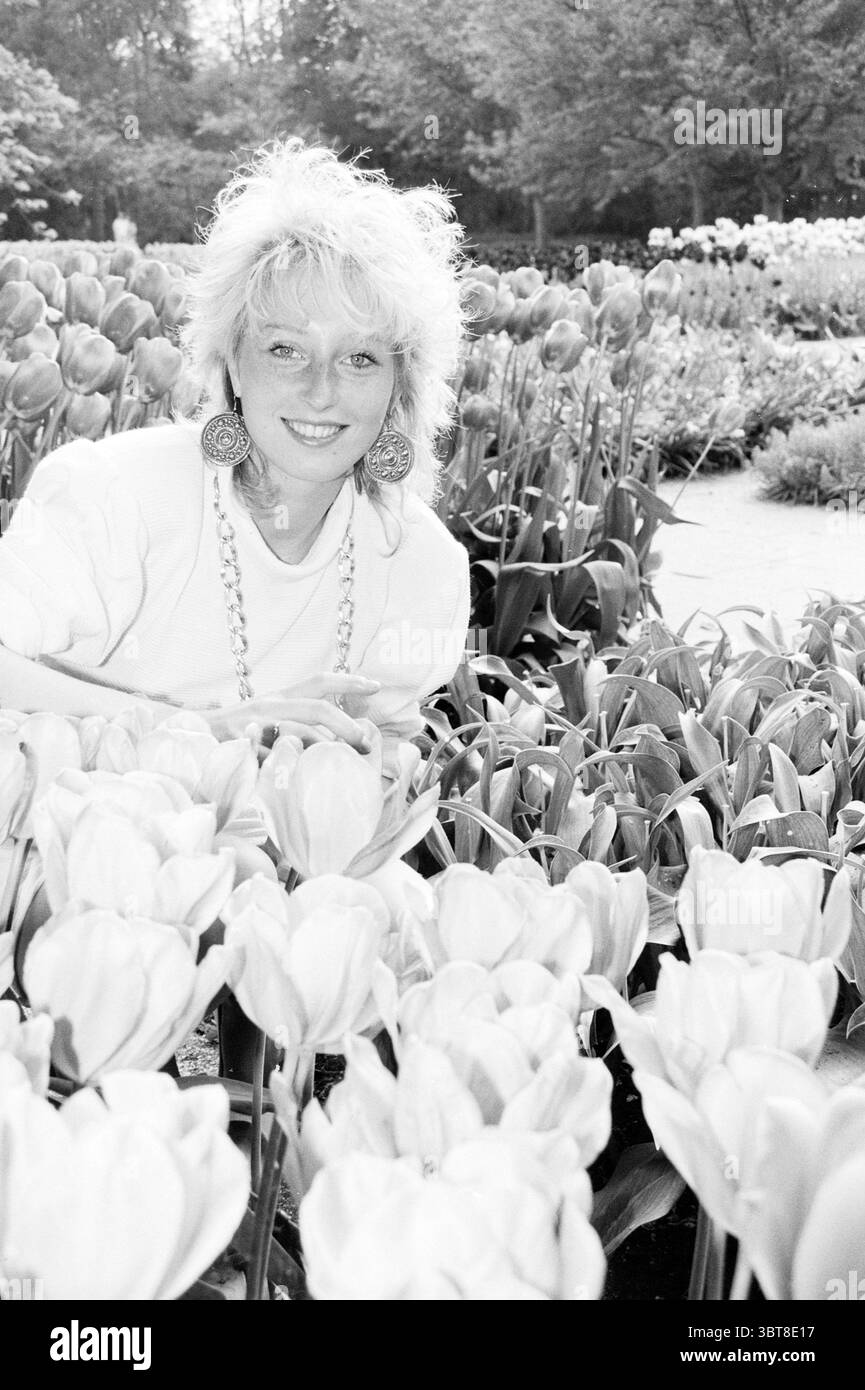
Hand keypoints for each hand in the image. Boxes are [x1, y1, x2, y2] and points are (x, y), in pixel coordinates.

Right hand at [199, 672, 380, 753]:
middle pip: (316, 708)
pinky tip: (303, 778)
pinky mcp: (241, 747)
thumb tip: (331, 741)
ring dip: (323, 748)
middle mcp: (268, 705)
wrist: (186, 736)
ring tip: (342, 764)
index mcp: (278, 697)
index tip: (375, 686)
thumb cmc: (231, 733)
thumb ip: (294, 725)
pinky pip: (271, 758)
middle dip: (346, 725)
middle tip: (365, 744)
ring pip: (298, 732)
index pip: (318, 682)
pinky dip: (289, 766)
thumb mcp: (264, 720)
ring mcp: (255, 725)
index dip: (348, 682)